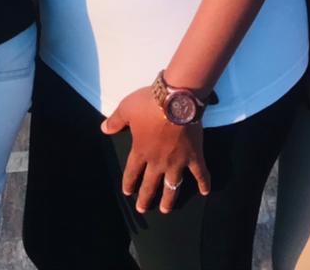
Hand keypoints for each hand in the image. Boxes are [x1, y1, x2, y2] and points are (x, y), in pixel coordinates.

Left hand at [101, 87, 210, 214]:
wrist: (176, 99)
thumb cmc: (150, 103)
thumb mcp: (127, 108)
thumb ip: (116, 120)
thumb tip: (104, 129)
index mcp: (141, 151)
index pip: (132, 172)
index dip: (129, 183)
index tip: (128, 193)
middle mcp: (158, 161)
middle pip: (150, 185)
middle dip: (145, 198)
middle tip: (142, 208)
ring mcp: (177, 161)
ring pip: (172, 186)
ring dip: (168, 199)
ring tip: (165, 209)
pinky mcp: (194, 156)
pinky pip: (200, 172)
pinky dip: (204, 182)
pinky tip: (205, 191)